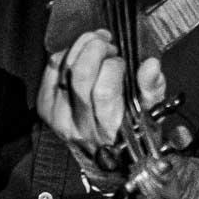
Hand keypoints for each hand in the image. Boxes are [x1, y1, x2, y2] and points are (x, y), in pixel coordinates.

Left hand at [37, 29, 164, 174]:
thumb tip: (151, 65)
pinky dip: (65, 55)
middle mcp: (80, 125)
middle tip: (107, 45)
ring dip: (81, 47)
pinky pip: (51, 69)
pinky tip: (79, 56)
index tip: (122, 63)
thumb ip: (152, 88)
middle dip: (96, 49)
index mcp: (108, 129)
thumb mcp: (149, 110)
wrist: (103, 155)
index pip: (104, 91)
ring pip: (64, 68)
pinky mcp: (45, 107)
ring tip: (96, 43)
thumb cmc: (129, 128)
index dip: (114, 67)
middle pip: (81, 76)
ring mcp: (59, 117)